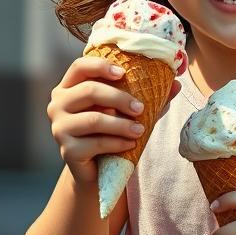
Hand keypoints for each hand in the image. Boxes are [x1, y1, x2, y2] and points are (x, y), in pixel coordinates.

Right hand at [48, 57, 180, 184]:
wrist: (99, 168)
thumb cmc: (114, 129)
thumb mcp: (130, 109)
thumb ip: (151, 95)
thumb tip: (177, 83)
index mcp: (70, 87)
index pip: (80, 66)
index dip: (100, 66)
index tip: (123, 73)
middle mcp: (57, 104)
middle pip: (89, 91)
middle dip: (120, 98)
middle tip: (141, 108)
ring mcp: (59, 128)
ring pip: (94, 119)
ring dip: (122, 124)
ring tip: (140, 130)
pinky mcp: (67, 151)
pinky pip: (95, 143)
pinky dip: (117, 143)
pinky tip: (130, 144)